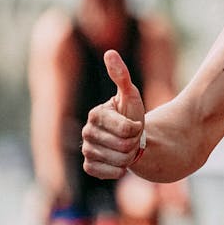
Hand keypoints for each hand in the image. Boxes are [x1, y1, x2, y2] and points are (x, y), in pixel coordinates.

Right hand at [81, 49, 145, 179]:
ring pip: (116, 160)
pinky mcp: (88, 166)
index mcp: (96, 114)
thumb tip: (109, 52)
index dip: (137, 129)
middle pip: (122, 146)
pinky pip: (105, 172)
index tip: (135, 124)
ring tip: (126, 148)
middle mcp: (86, 132)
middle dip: (133, 143)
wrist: (131, 138)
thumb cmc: (131, 114)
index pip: (127, 129)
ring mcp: (86, 150)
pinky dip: (117, 170)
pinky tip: (119, 162)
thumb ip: (121, 75)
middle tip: (131, 138)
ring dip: (127, 157)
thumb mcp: (130, 95)